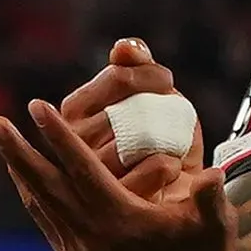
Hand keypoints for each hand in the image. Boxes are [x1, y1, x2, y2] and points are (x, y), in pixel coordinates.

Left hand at [0, 100, 233, 250]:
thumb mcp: (216, 226)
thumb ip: (211, 199)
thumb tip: (211, 174)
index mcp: (121, 222)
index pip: (82, 171)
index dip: (59, 137)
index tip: (36, 105)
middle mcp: (92, 237)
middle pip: (47, 186)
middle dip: (18, 151)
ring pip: (40, 202)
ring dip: (18, 169)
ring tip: (1, 137)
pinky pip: (44, 218)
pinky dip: (30, 193)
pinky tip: (23, 173)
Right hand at [58, 38, 205, 196]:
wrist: (177, 195)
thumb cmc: (159, 140)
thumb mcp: (149, 98)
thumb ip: (136, 66)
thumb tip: (125, 48)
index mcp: (73, 109)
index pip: (119, 77)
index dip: (152, 75)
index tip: (167, 82)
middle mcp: (74, 141)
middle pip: (132, 108)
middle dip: (164, 104)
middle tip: (176, 112)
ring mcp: (92, 175)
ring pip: (143, 138)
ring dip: (169, 137)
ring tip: (172, 145)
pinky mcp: (117, 202)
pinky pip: (159, 167)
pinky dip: (174, 164)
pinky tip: (172, 170)